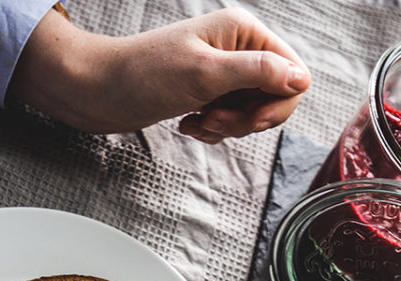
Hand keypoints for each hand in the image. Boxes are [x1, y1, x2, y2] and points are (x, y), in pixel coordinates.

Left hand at [8, 7, 310, 141]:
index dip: (278, 103)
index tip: (249, 119)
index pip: (293, 72)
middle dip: (249, 119)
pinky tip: (189, 125)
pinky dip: (214, 130)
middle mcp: (238, 48)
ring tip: (198, 123)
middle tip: (216, 120)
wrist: (99, 90)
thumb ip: (258, 74)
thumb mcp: (206, 74)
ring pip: (254, 112)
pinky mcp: (209, 92)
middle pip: (276, 96)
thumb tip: (301, 78)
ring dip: (229, 127)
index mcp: (243, 31)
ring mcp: (224, 71)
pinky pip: (231, 119)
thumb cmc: (143, 75)